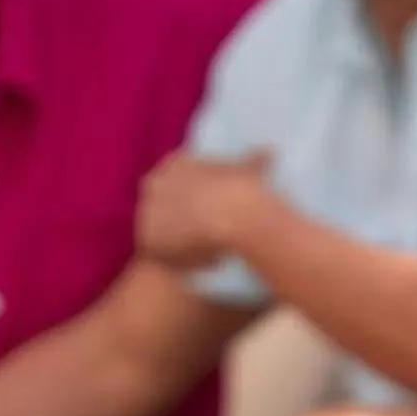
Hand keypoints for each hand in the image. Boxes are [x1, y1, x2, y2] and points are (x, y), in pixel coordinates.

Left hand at [137, 150, 275, 270]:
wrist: (230, 212)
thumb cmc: (242, 186)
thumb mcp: (248, 169)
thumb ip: (253, 161)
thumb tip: (270, 151)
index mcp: (173, 164)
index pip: (178, 182)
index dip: (197, 199)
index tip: (214, 211)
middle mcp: (153, 184)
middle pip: (166, 207)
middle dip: (184, 220)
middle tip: (210, 236)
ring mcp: (146, 212)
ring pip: (164, 233)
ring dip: (183, 244)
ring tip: (212, 253)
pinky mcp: (146, 241)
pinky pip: (164, 256)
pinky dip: (184, 262)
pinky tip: (207, 264)